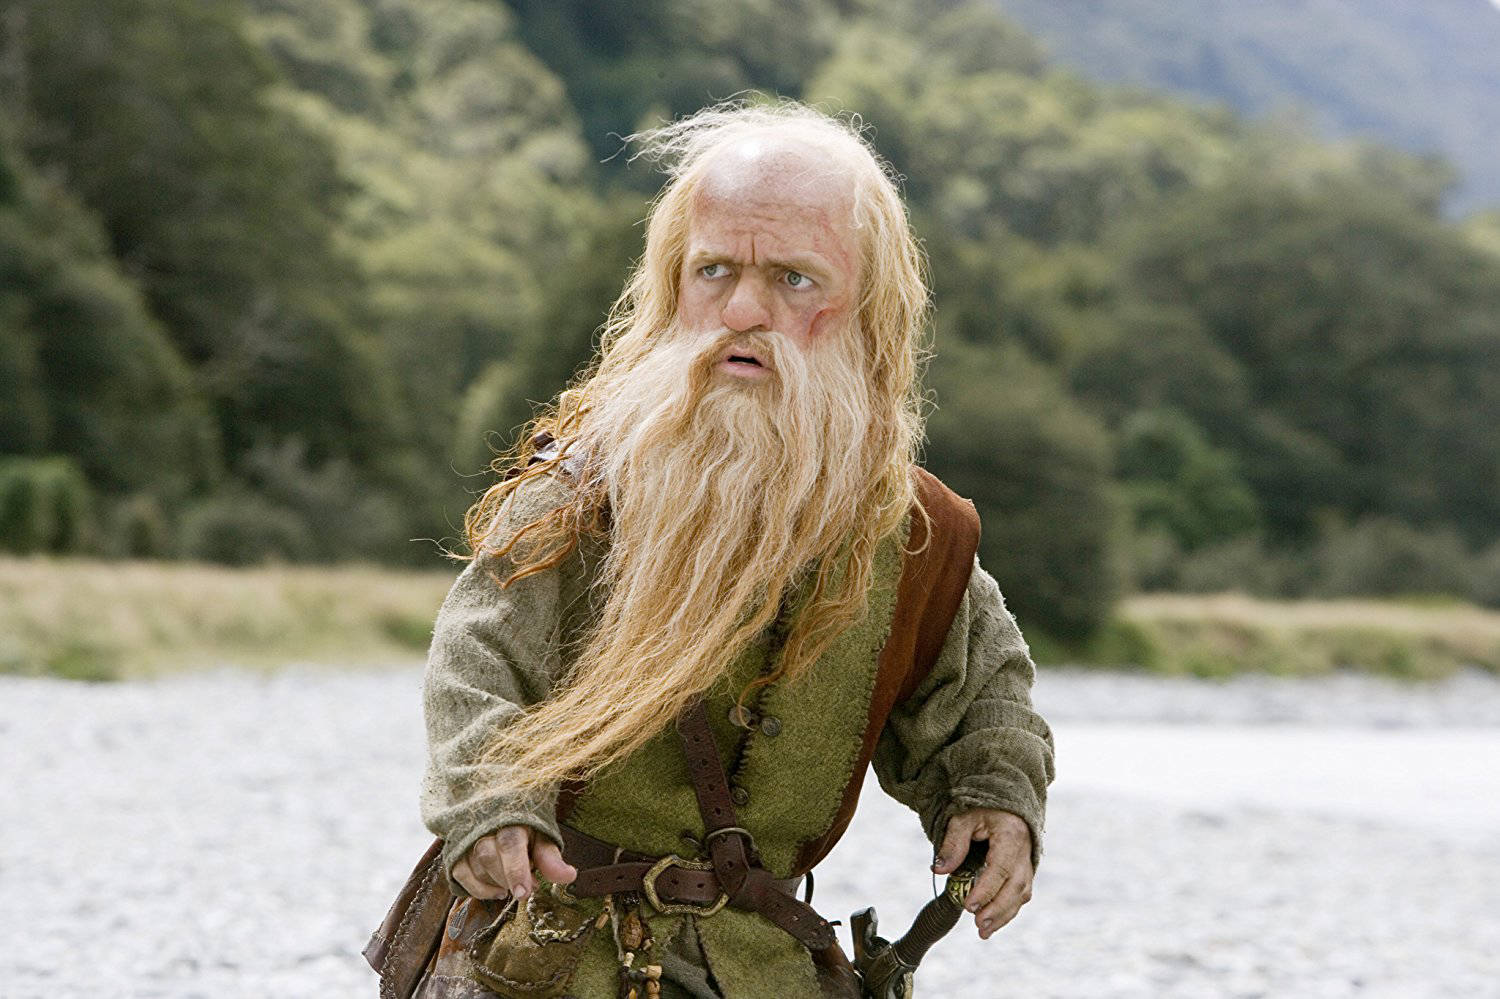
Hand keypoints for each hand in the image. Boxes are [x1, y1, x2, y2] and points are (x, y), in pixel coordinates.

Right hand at [452, 824, 577, 900]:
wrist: (500, 813)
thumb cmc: (525, 829)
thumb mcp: (542, 838)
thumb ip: (550, 858)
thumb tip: (569, 877)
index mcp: (511, 818)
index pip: (509, 842)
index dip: (516, 869)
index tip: (524, 893)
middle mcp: (484, 826)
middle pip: (488, 855)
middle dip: (508, 878)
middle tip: (528, 888)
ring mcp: (467, 838)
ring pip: (474, 866)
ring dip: (495, 884)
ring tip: (513, 886)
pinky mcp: (456, 851)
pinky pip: (460, 874)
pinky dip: (478, 889)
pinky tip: (496, 891)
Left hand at [932, 808, 1033, 939]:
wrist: (1004, 801)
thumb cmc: (981, 806)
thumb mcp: (962, 817)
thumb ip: (953, 843)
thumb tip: (939, 870)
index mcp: (1011, 834)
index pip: (999, 868)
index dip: (986, 890)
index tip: (969, 906)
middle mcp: (1024, 850)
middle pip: (1015, 886)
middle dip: (997, 910)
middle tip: (978, 926)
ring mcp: (1028, 861)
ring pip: (1022, 893)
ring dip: (1004, 915)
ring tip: (983, 932)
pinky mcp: (1025, 870)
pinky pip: (1021, 893)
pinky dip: (1008, 910)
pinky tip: (993, 923)